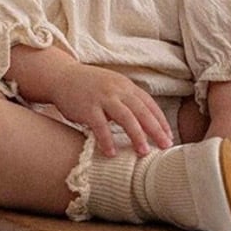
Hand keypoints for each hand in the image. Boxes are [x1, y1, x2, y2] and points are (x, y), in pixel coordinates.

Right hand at [48, 63, 174, 156]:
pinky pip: (100, 126)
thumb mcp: (113, 87)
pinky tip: (111, 153)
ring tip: (143, 152)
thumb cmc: (90, 87)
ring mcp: (103, 98)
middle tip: (165, 146)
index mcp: (126, 86)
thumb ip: (127, 101)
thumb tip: (145, 122)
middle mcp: (118, 90)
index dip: (161, 121)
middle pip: (142, 111)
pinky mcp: (87, 107)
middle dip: (156, 130)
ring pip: (126, 117)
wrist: (62, 76)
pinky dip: (107, 140)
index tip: (169, 137)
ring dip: (137, 135)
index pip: (149, 104)